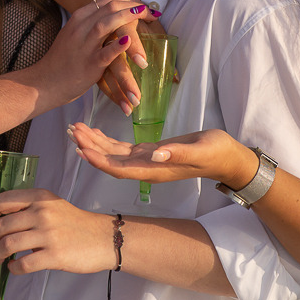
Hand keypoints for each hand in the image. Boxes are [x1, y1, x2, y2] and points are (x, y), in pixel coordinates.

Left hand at [0, 189, 114, 275]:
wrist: (103, 237)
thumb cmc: (76, 224)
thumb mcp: (52, 206)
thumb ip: (29, 208)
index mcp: (40, 196)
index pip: (3, 200)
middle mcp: (42, 212)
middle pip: (2, 224)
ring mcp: (48, 233)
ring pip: (8, 244)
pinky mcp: (54, 254)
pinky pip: (24, 263)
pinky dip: (13, 268)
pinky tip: (14, 267)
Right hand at [33, 0, 155, 106]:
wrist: (45, 82)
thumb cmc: (62, 60)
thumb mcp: (74, 35)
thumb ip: (90, 25)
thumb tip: (111, 17)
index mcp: (79, 18)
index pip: (107, 0)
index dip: (128, 0)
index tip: (143, 5)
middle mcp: (81, 28)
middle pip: (109, 7)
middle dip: (133, 6)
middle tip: (150, 11)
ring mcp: (84, 45)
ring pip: (106, 24)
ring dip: (127, 17)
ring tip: (144, 14)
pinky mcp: (89, 64)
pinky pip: (105, 52)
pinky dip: (118, 45)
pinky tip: (128, 40)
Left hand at [71, 124, 256, 188]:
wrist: (227, 158)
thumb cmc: (217, 153)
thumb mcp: (200, 150)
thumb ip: (178, 154)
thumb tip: (156, 155)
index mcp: (155, 170)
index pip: (119, 167)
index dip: (99, 159)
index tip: (81, 148)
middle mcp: (146, 168)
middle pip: (110, 161)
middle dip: (89, 147)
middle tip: (71, 131)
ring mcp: (147, 161)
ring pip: (113, 154)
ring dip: (93, 143)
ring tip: (75, 129)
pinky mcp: (149, 152)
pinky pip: (122, 149)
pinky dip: (106, 140)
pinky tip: (94, 132)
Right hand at [97, 16, 167, 114]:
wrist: (109, 16)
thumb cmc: (136, 22)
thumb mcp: (150, 27)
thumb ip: (162, 47)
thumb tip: (175, 77)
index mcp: (122, 20)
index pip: (126, 31)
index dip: (134, 47)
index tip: (143, 63)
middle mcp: (108, 36)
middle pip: (114, 59)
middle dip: (125, 79)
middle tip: (136, 96)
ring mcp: (98, 50)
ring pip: (106, 72)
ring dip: (118, 91)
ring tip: (130, 107)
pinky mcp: (95, 62)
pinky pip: (101, 80)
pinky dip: (112, 93)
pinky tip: (121, 105)